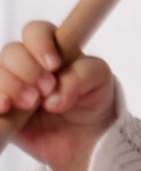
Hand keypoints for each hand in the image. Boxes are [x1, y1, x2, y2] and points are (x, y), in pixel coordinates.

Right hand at [0, 21, 115, 170]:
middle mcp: (27, 63)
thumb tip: (54, 95)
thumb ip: (82, 76)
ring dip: (12, 86)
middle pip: (12, 52)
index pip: (36, 31)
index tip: (54, 65)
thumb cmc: (94, 101)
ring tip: (32, 104)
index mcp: (52, 48)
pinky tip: (5, 109)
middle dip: (28, 70)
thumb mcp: (101, 81)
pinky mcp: (3, 107)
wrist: (87, 138)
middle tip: (46, 90)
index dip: (40, 44)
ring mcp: (12, 85)